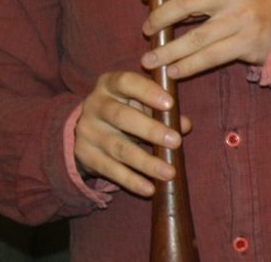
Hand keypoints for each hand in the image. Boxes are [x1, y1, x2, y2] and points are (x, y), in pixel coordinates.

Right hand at [74, 70, 191, 196]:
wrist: (88, 127)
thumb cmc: (125, 107)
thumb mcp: (140, 102)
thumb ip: (162, 109)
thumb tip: (184, 125)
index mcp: (109, 84)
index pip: (127, 82)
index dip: (148, 92)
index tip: (170, 104)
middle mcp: (95, 105)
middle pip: (122, 117)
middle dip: (151, 130)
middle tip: (176, 142)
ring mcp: (88, 132)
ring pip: (118, 148)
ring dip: (146, 162)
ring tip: (169, 172)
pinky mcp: (86, 156)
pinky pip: (110, 170)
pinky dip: (132, 181)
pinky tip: (149, 188)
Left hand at [139, 0, 270, 78]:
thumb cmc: (252, 0)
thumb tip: (163, 0)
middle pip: (187, 3)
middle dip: (160, 18)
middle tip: (146, 29)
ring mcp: (241, 20)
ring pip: (195, 38)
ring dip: (168, 51)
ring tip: (149, 59)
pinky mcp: (246, 44)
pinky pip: (210, 58)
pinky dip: (188, 66)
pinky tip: (173, 71)